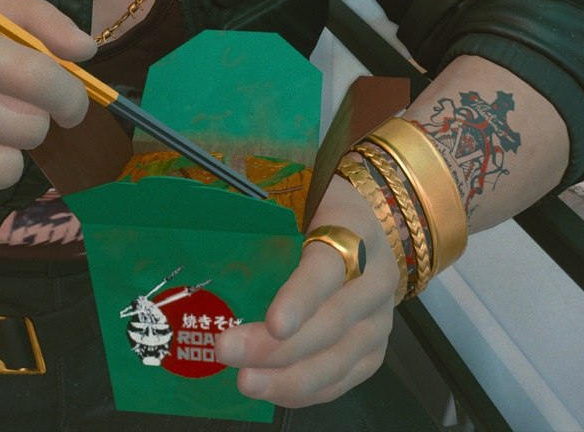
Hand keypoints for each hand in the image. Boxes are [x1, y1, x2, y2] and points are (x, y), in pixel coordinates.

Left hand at [216, 175, 399, 407]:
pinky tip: (270, 390)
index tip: (274, 324)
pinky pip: (342, 380)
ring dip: (288, 378)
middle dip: (277, 347)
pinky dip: (304, 391)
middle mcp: (376, 278)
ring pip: (337, 359)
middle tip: (226, 350)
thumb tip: (204, 221)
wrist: (359, 227)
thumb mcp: (293, 193)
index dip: (302, 298)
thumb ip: (259, 206)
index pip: (329, 268)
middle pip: (330, 322)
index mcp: (355, 229)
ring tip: (245, 382)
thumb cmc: (313, 208)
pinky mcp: (374, 349)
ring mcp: (379, 318)